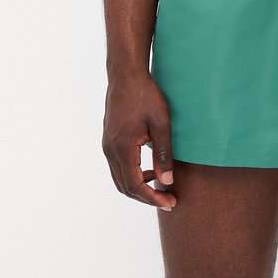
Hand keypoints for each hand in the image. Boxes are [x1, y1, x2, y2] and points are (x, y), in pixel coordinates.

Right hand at [102, 72, 176, 210]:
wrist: (126, 75)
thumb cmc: (146, 95)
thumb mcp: (161, 123)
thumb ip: (163, 153)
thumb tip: (167, 181)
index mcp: (122, 148)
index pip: (135, 185)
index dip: (152, 198)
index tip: (170, 203)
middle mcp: (110, 150)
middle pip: (125, 187)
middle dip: (146, 197)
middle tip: (168, 199)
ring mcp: (107, 145)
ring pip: (119, 178)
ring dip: (138, 187)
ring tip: (159, 184)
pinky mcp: (108, 140)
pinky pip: (117, 167)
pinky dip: (132, 175)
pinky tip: (148, 168)